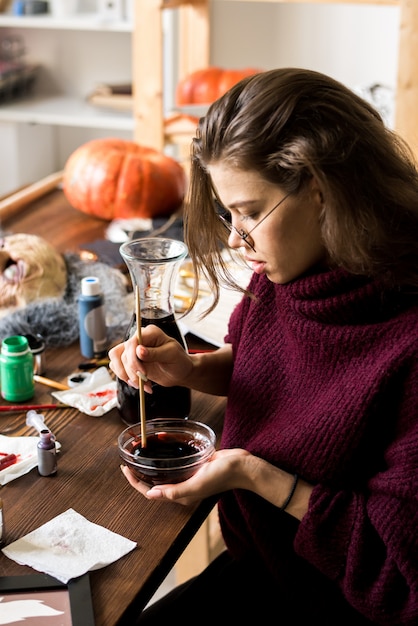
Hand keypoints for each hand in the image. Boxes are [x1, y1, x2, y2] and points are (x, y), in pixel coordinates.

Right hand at [109, 325, 193, 390]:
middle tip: (143, 381)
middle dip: (131, 371)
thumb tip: (138, 350)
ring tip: (142, 385)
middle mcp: (138, 339)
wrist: (179, 372)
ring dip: (127, 376)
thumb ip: (155, 353)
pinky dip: (127, 379)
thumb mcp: (171, 355)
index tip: (143, 372)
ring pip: (116, 361)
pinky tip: (141, 384)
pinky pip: (118, 368)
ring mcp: (133, 350)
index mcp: (150, 333)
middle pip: (122, 353)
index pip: (131, 343)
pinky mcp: (130, 361)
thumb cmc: (179, 360)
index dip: (133, 358)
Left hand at [121, 448, 251, 505]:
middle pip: (155, 483)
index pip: (151, 492)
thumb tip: (152, 494)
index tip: (125, 470)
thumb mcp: (197, 484)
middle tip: (129, 460)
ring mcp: (189, 477)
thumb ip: (175, 491)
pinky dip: (167, 455)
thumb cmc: (223, 475)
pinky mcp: (196, 466)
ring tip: (143, 452)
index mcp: (182, 495)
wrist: (243, 466)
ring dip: (152, 465)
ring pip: (165, 473)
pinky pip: (176, 463)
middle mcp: (183, 487)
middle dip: (140, 474)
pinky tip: (164, 443)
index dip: (136, 483)